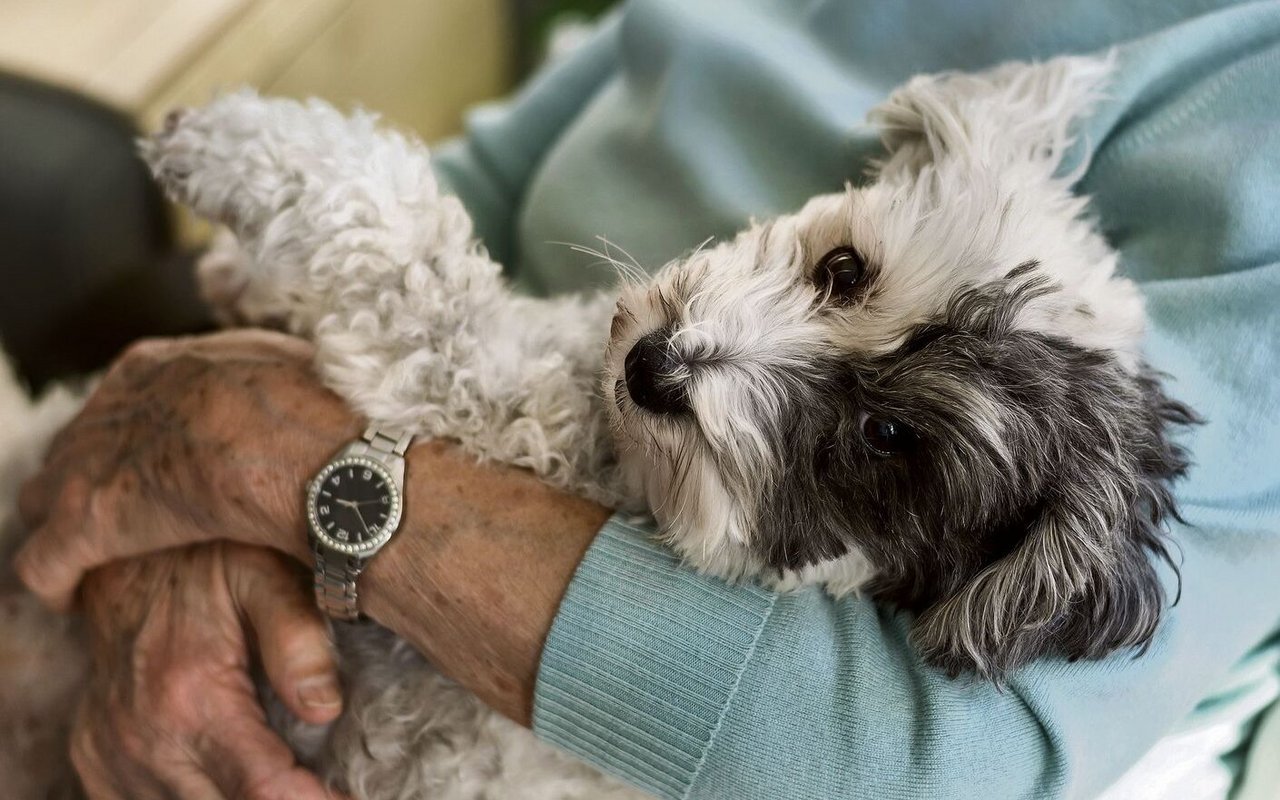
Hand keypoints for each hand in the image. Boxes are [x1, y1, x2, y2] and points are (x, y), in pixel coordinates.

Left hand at [15, 330, 359, 609]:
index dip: (134, 434)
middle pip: (76, 443)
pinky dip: (55, 580)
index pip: (121, 400)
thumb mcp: (284, 367)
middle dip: (90, 476)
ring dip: (62, 524)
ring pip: (46, 494)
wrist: (291, 447)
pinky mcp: (85, 522)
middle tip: (117, 510)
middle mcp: (111, 408)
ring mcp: (91, 463)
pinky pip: (44, 561)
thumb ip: (261, 373)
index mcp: (155, 368)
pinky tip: (71, 597)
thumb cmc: (305, 413)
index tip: (154, 460)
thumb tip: (288, 379)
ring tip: (87, 556)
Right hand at [73, 542, 345, 799]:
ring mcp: (111, 759)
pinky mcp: (96, 765)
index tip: (352, 797)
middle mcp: (144, 742)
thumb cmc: (207, 563)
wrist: (125, 556)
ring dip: (238, 797)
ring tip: (286, 772)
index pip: (264, 792)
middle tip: (323, 780)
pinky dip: (200, 795)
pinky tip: (227, 773)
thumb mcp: (264, 576)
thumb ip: (297, 638)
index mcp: (190, 699)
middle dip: (283, 799)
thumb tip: (324, 708)